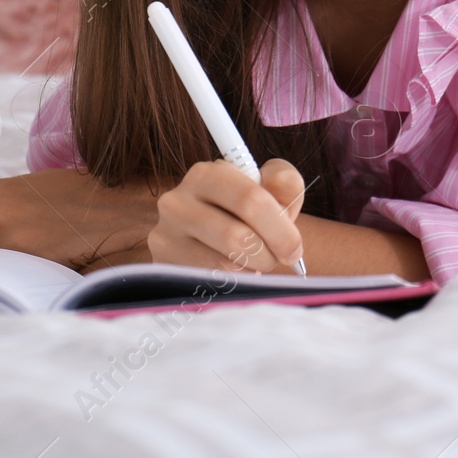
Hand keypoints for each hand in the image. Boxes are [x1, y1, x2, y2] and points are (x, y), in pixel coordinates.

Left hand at [0, 168, 159, 273]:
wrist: (131, 210)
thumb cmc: (89, 198)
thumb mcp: (38, 188)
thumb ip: (1, 204)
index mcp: (1, 192)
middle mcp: (2, 214)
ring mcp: (17, 240)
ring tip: (11, 269)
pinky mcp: (36, 263)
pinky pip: (2, 279)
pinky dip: (9, 281)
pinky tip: (27, 277)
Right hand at [148, 158, 306, 273]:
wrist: (217, 240)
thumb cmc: (250, 212)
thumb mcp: (270, 190)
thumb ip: (285, 182)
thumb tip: (284, 193)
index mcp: (206, 174)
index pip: (250, 199)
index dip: (280, 229)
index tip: (294, 249)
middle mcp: (177, 201)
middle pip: (237, 237)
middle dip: (269, 254)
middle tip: (279, 259)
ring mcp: (165, 235)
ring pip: (224, 265)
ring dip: (253, 270)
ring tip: (257, 262)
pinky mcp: (163, 265)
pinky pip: (209, 283)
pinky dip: (233, 282)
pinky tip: (236, 273)